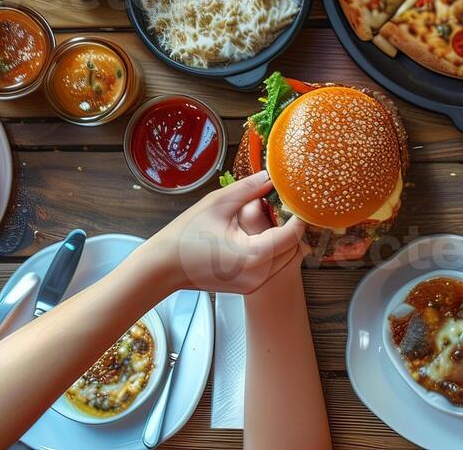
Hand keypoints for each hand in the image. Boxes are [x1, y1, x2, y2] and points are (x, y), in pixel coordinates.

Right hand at [141, 170, 308, 294]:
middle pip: (294, 249)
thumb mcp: (218, 203)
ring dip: (283, 240)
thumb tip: (271, 176)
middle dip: (291, 227)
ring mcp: (254, 284)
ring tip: (268, 220)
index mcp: (253, 255)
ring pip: (286, 259)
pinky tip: (257, 236)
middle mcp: (258, 275)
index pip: (292, 235)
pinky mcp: (249, 287)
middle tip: (280, 206)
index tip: (296, 200)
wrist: (164, 267)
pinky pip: (273, 267)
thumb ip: (249, 189)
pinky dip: (273, 251)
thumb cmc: (186, 235)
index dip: (298, 216)